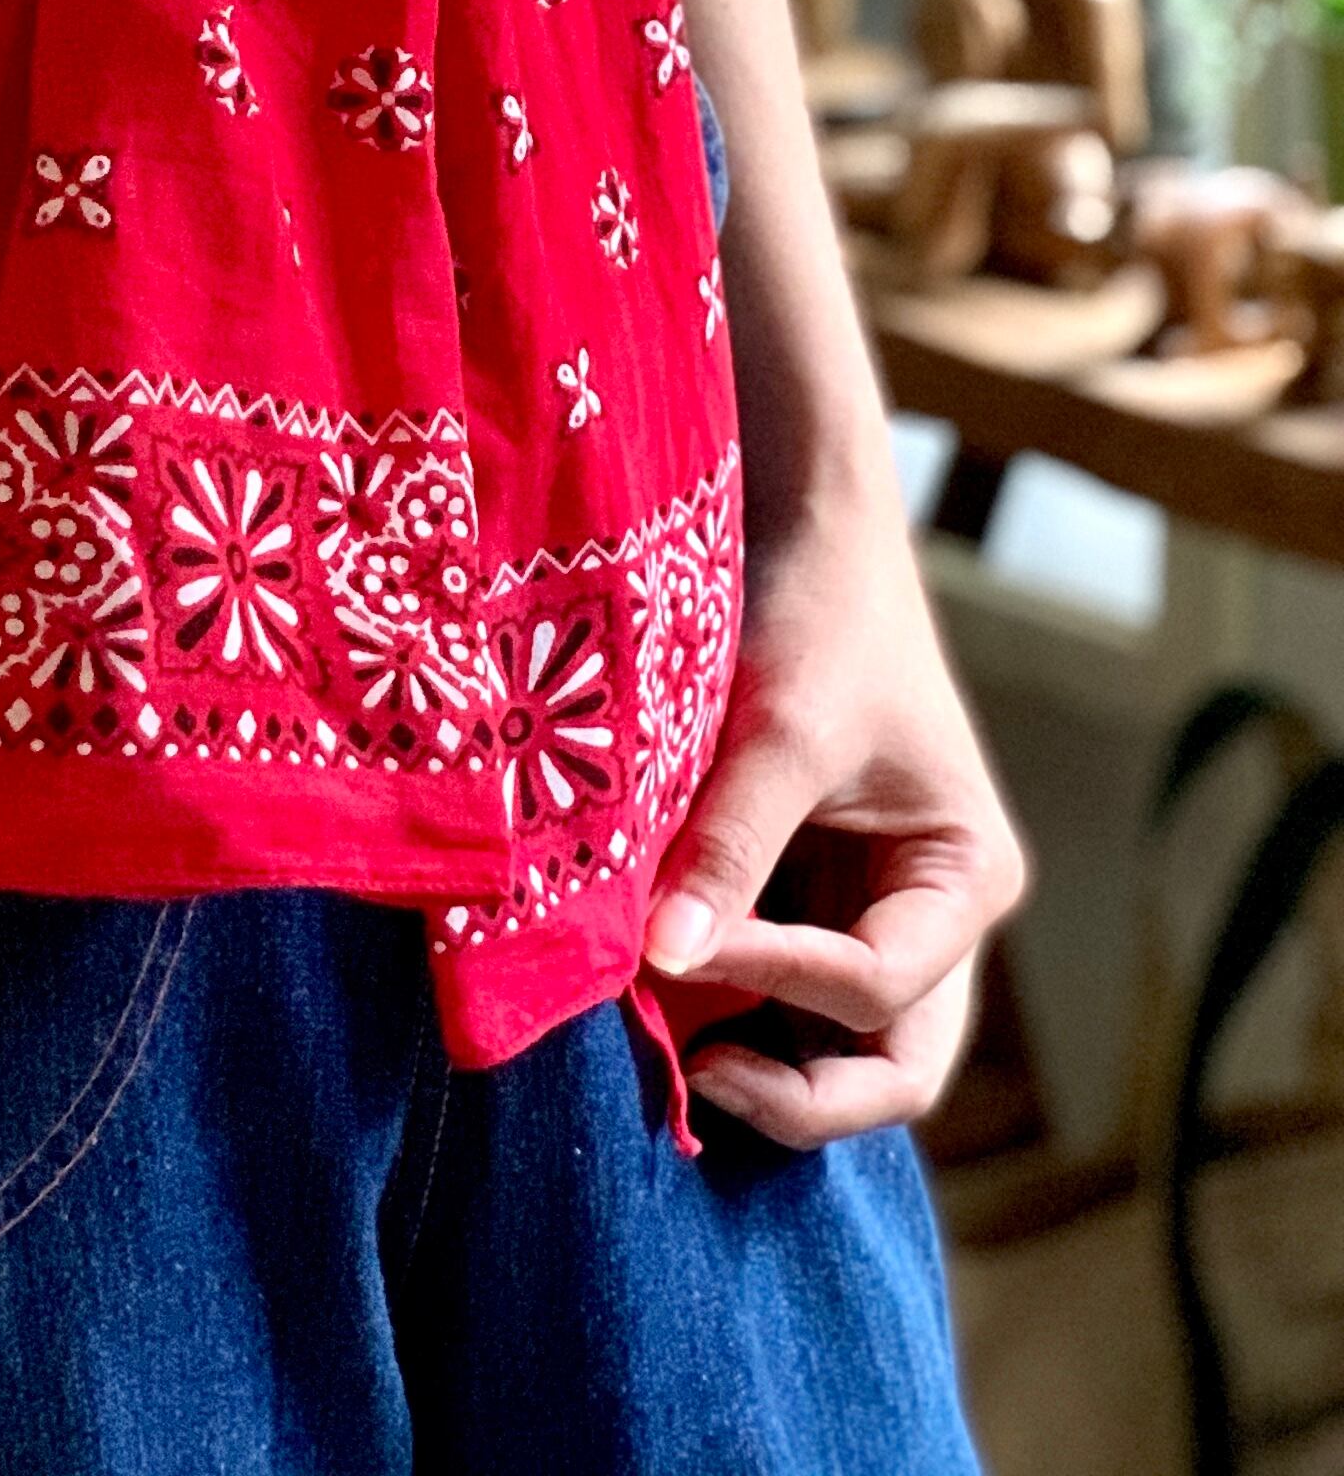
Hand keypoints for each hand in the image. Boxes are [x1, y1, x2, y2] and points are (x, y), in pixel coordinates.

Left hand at [642, 476, 1026, 1147]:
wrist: (800, 524)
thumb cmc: (818, 614)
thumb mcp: (781, 729)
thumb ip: (731, 846)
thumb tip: (663, 960)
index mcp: (966, 880)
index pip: (879, 988)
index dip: (778, 979)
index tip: (676, 943)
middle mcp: (933, 918)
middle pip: (892, 1068)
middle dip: (801, 1092)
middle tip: (695, 1076)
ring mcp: (870, 916)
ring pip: (835, 1048)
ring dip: (756, 1059)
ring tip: (659, 1039)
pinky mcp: (806, 900)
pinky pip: (776, 992)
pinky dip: (723, 1006)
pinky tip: (651, 988)